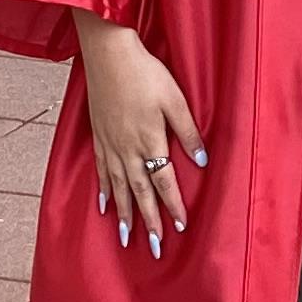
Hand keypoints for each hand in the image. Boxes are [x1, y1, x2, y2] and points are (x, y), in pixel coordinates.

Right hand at [72, 13, 207, 257]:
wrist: (108, 53)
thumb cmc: (145, 73)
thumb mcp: (175, 99)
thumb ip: (188, 132)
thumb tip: (202, 161)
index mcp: (150, 140)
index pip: (164, 182)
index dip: (173, 205)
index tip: (180, 227)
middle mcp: (128, 149)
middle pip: (140, 192)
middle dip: (148, 222)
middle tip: (154, 248)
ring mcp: (111, 144)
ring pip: (119, 187)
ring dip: (124, 214)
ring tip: (125, 237)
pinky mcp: (99, 136)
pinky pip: (101, 171)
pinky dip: (104, 190)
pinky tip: (104, 205)